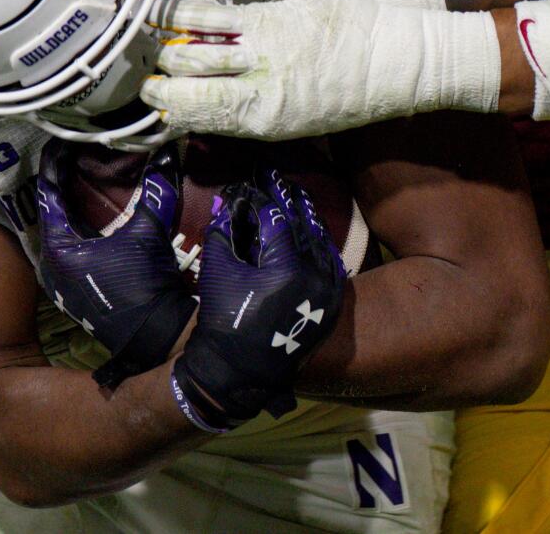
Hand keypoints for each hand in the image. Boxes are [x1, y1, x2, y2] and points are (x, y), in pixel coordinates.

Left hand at [34, 142, 195, 387]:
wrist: (156, 338)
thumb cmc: (145, 284)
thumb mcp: (149, 231)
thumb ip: (156, 190)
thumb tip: (168, 152)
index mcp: (59, 248)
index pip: (49, 193)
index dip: (56, 163)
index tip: (62, 140)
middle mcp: (51, 265)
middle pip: (51, 212)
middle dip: (63, 183)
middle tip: (75, 154)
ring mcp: (62, 282)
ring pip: (60, 231)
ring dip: (71, 206)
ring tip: (84, 178)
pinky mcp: (76, 291)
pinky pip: (70, 247)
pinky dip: (79, 227)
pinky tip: (94, 215)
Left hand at [141, 0, 499, 139]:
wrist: (392, 67)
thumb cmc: (353, 20)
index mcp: (265, 22)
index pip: (197, 17)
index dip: (167, 16)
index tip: (152, 16)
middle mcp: (259, 62)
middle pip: (188, 59)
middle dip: (162, 57)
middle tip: (149, 52)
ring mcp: (264, 99)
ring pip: (196, 100)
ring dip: (168, 94)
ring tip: (152, 88)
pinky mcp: (271, 127)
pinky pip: (220, 126)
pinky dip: (193, 118)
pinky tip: (177, 112)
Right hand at [171, 169, 346, 430]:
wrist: (237, 371)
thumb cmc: (222, 320)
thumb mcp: (217, 272)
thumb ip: (223, 232)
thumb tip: (226, 201)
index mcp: (284, 270)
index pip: (276, 219)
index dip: (262, 197)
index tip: (255, 180)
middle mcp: (313, 278)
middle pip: (303, 224)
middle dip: (287, 199)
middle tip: (276, 179)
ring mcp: (327, 292)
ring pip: (321, 241)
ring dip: (307, 216)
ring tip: (295, 195)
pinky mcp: (332, 304)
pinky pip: (331, 262)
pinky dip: (320, 242)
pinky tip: (312, 227)